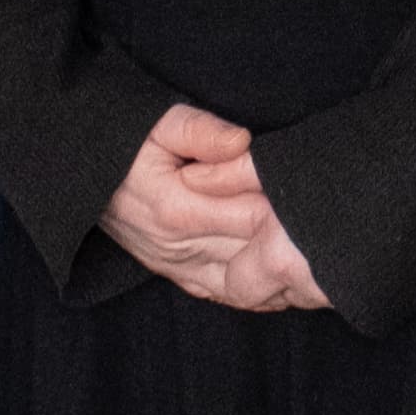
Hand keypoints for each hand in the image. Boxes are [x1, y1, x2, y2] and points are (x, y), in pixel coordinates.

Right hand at [111, 105, 330, 316]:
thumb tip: (242, 141)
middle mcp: (177, 246)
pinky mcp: (175, 273)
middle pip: (253, 252)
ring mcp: (175, 265)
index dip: (287, 206)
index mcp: (176, 208)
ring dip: (281, 275)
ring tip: (324, 268)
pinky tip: (287, 287)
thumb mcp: (156, 121)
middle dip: (293, 244)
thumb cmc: (121, 140)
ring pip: (243, 282)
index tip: (318, 196)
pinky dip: (257, 293)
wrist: (77, 171)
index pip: (251, 214)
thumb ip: (200, 131)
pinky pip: (223, 292)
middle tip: (338, 234)